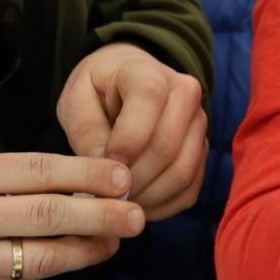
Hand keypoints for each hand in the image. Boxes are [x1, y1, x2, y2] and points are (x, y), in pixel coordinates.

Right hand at [0, 152, 142, 279]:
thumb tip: (66, 178)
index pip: (37, 170)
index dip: (85, 173)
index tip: (120, 175)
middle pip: (47, 211)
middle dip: (99, 212)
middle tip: (137, 212)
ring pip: (39, 253)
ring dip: (86, 248)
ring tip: (118, 240)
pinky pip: (21, 278)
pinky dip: (55, 268)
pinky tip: (80, 259)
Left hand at [58, 42, 207, 220]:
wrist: (126, 83)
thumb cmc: (98, 91)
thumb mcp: (77, 100)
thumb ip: (86, 131)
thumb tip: (105, 167)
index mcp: (149, 73)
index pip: (148, 103)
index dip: (125, 143)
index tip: (99, 168)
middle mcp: (185, 93)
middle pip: (167, 147)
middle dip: (132, 179)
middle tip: (103, 196)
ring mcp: (199, 124)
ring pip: (183, 172)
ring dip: (148, 197)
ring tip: (117, 204)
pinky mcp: (202, 151)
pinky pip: (190, 190)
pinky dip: (163, 206)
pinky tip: (135, 205)